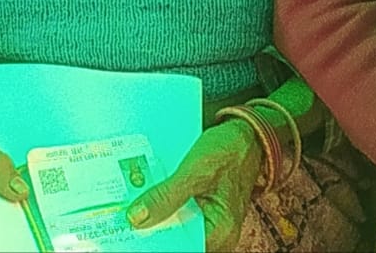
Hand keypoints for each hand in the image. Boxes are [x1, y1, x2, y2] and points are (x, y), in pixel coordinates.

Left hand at [127, 120, 263, 251]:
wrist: (247, 134)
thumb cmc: (230, 151)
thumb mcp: (195, 172)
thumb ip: (166, 197)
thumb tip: (137, 218)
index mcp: (219, 232)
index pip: (180, 248)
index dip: (154, 240)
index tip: (130, 231)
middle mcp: (216, 234)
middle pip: (176, 241)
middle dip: (152, 228)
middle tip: (128, 215)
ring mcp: (209, 223)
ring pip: (175, 228)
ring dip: (155, 217)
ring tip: (135, 205)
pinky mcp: (202, 211)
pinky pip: (178, 216)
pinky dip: (163, 207)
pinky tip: (148, 197)